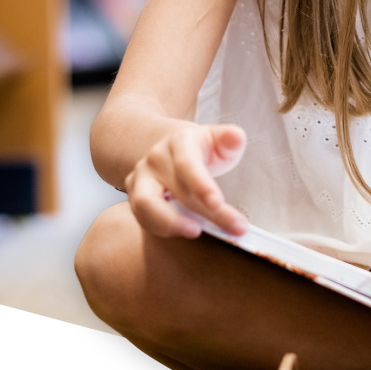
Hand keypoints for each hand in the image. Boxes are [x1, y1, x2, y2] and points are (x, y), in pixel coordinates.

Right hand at [124, 123, 247, 238]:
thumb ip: (230, 140)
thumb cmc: (201, 148)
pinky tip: (183, 231)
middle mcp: (156, 158)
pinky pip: (142, 216)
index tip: (218, 203)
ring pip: (145, 204)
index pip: (187, 164)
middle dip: (207, 213)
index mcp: (180, 141)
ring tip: (197, 232)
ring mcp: (141, 176)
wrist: (169, 148)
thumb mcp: (219, 140)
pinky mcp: (133, 194)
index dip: (202, 185)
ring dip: (171, 223)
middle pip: (176, 190)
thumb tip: (236, 137)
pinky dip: (161, 229)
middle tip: (235, 229)